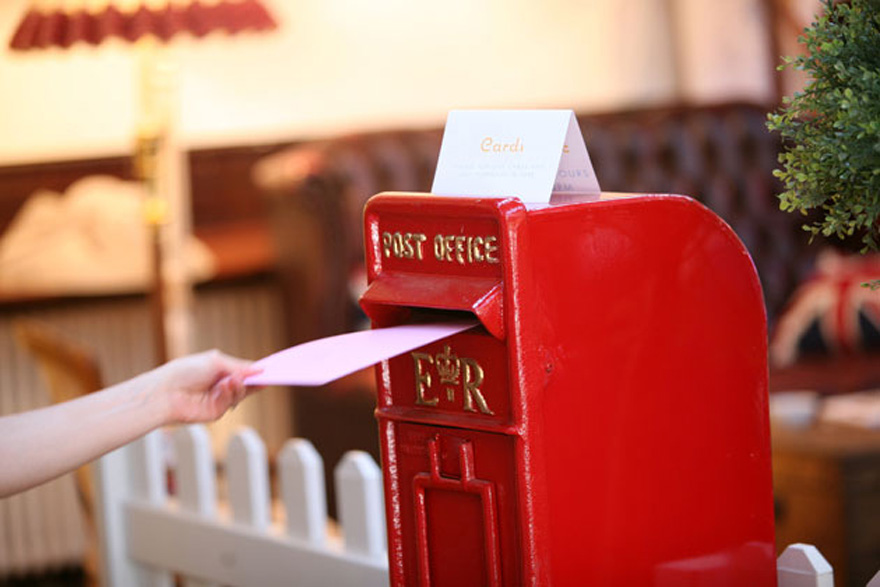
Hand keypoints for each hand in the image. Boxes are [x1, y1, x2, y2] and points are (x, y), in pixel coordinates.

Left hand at [144, 350, 261, 424]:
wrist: (166, 392)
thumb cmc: (185, 371)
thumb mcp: (216, 362)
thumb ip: (239, 367)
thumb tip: (261, 370)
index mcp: (220, 369)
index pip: (244, 370)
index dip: (257, 370)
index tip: (273, 369)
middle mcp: (221, 384)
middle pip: (246, 384)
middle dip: (255, 380)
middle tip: (266, 377)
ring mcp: (219, 399)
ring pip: (241, 393)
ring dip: (240, 386)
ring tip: (233, 380)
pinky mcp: (216, 412)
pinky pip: (232, 403)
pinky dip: (231, 394)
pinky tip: (225, 387)